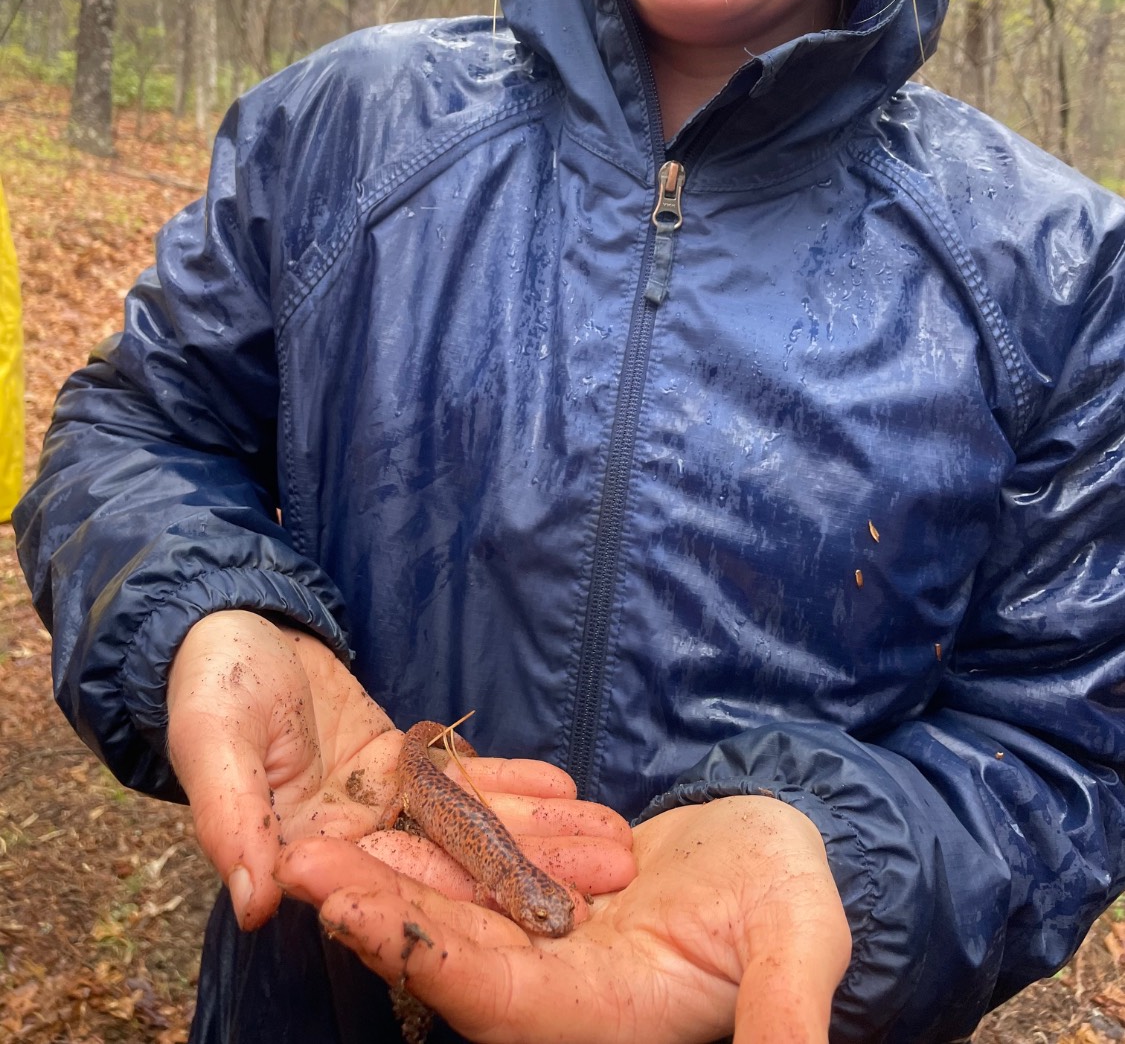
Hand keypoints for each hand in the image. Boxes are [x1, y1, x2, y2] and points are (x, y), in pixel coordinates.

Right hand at [167, 611, 633, 930]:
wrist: (226, 624)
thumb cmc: (210, 683)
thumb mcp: (214, 745)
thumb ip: (233, 823)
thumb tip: (258, 904)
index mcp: (300, 854)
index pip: (386, 891)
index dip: (460, 905)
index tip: (531, 915)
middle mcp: (348, 842)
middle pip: (446, 867)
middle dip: (527, 873)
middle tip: (609, 881)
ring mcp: (377, 803)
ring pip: (465, 826)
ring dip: (538, 833)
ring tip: (613, 843)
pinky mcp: (395, 763)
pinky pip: (458, 781)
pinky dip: (510, 784)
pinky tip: (566, 789)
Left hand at [277, 794, 850, 1043]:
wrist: (796, 851)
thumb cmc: (801, 897)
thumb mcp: (799, 944)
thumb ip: (781, 1013)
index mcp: (608, 1013)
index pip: (494, 997)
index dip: (417, 955)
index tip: (343, 909)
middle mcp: (565, 986)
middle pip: (451, 951)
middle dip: (373, 909)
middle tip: (296, 864)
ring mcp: (554, 937)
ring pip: (457, 902)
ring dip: (390, 868)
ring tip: (320, 831)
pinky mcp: (552, 893)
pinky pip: (485, 862)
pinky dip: (440, 830)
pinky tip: (394, 794)